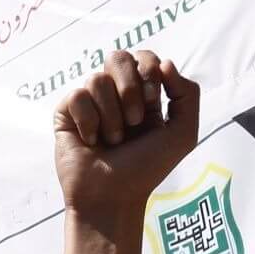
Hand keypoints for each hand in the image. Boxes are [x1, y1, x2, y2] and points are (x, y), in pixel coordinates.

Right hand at [52, 51, 200, 226]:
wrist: (113, 196)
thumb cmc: (147, 168)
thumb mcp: (183, 133)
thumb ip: (188, 93)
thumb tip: (165, 63)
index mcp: (143, 93)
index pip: (145, 57)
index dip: (149, 73)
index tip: (152, 102)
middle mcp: (115, 94)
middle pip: (118, 57)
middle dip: (130, 88)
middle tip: (134, 121)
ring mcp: (89, 102)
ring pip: (97, 79)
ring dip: (111, 116)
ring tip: (113, 141)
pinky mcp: (66, 112)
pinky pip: (77, 95)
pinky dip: (89, 122)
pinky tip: (91, 142)